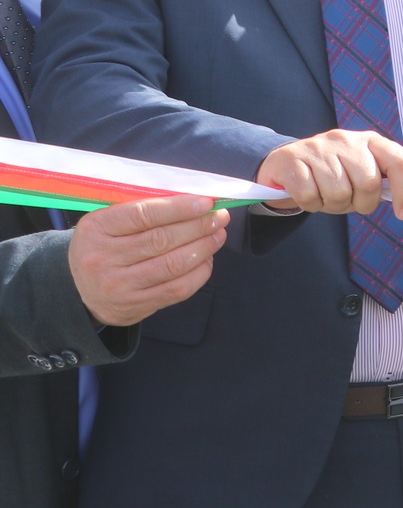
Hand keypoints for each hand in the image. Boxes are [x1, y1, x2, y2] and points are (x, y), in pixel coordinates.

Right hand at [67, 194, 227, 327]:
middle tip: (220, 217)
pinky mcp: (134, 306)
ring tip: (218, 235)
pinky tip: (207, 259)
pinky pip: (177, 289)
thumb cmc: (103, 246)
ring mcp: (119, 285)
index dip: (179, 208)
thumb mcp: (107, 222)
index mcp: (97, 229)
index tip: (206, 203)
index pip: (144, 215)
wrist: (78, 290)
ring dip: (204, 247)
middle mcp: (104, 258)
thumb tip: (192, 201)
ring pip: (173, 265)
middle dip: (199, 226)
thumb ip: (142, 210)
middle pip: (162, 239)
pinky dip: (199, 272)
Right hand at [258, 129, 402, 217]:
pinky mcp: (291, 159)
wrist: (286, 164)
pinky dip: (311, 204)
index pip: (399, 160)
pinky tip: (308, 194)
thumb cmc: (332, 175)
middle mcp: (346, 139)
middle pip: (368, 183)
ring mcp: (317, 147)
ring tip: (326, 196)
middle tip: (348, 202)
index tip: (402, 213)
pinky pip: (309, 196)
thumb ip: (382, 183)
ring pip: (338, 193)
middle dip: (361, 203)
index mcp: (370, 141)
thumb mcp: (360, 175)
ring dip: (333, 206)